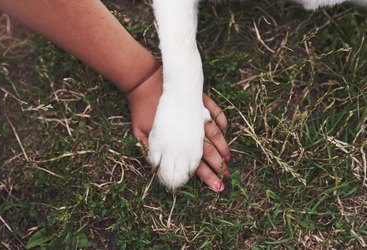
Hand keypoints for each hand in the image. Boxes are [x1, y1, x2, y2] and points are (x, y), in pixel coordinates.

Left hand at [127, 67, 229, 191]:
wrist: (147, 82)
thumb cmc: (142, 108)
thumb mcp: (140, 133)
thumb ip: (150, 152)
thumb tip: (157, 168)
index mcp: (177, 140)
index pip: (195, 163)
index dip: (206, 176)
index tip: (215, 187)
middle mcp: (191, 130)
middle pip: (209, 152)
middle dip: (219, 167)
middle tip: (227, 178)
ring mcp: (198, 115)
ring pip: (216, 134)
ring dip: (223, 147)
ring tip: (228, 158)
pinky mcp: (200, 101)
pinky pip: (216, 113)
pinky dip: (222, 122)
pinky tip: (225, 129)